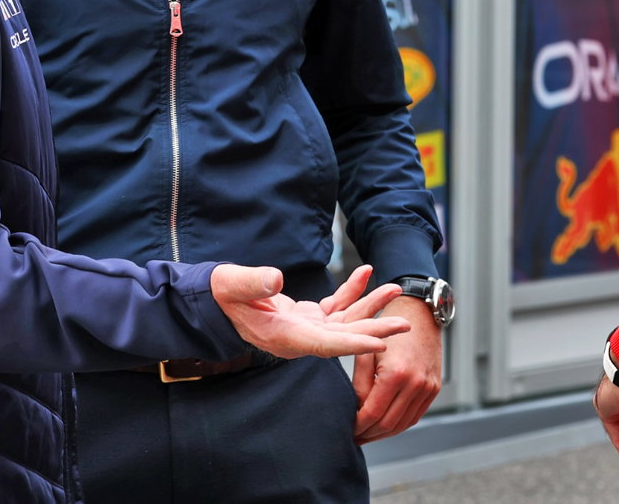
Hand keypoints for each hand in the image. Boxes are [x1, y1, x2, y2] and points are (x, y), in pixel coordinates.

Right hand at [210, 263, 409, 359]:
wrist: (213, 299)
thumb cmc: (219, 294)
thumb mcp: (231, 284)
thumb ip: (252, 282)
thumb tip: (276, 279)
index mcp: (283, 336)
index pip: (324, 344)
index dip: (353, 344)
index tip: (381, 344)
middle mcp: (298, 337)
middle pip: (343, 337)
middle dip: (374, 330)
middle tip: (404, 324)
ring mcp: (304, 328)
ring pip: (344, 321)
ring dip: (369, 305)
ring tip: (395, 288)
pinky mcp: (306, 317)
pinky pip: (335, 306)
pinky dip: (351, 291)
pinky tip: (366, 273)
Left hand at [352, 294, 441, 443]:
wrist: (419, 313)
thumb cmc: (387, 328)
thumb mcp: (367, 353)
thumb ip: (360, 384)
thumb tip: (356, 410)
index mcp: (396, 373)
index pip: (373, 412)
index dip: (358, 425)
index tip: (347, 428)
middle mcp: (415, 383)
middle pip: (388, 423)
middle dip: (369, 433)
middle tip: (354, 436)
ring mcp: (427, 387)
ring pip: (403, 424)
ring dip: (384, 433)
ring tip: (367, 434)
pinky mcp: (434, 388)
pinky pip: (415, 416)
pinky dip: (399, 424)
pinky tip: (385, 425)